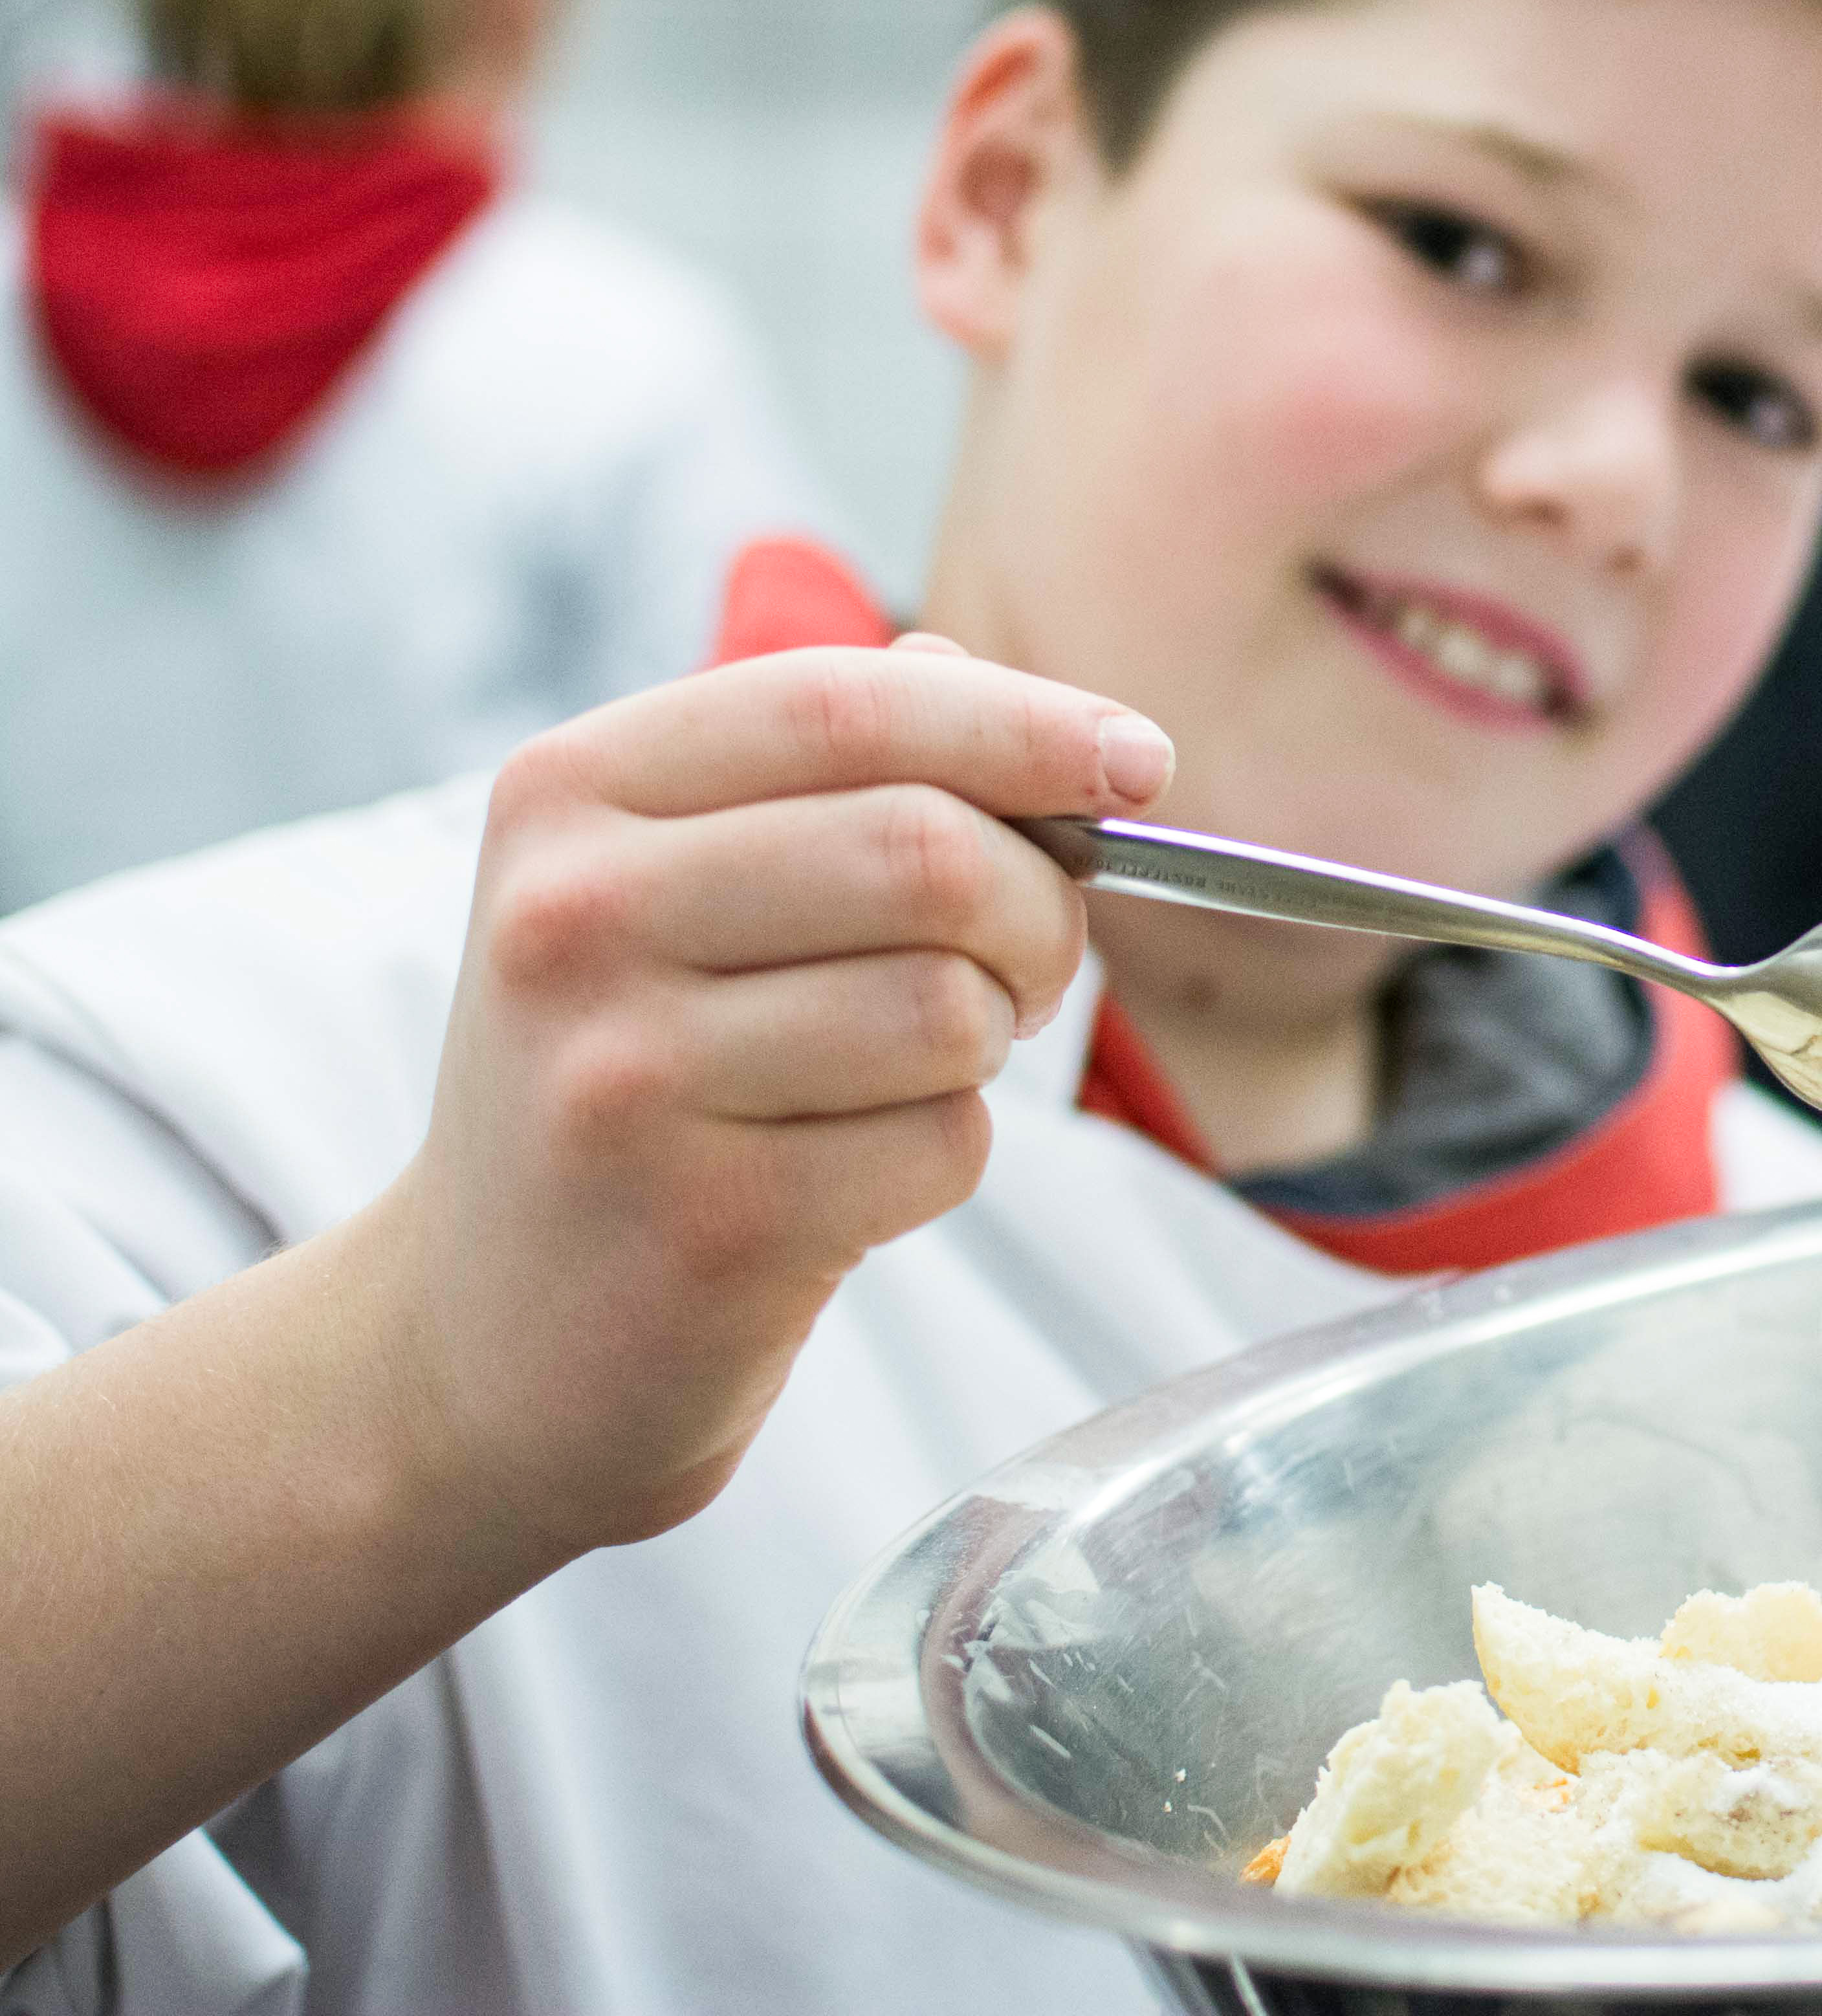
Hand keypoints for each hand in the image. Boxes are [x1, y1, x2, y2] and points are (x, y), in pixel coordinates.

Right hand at [373, 638, 1172, 1554]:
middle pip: (929, 852)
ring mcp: (625, 1076)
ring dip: (992, 1042)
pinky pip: (943, 1146)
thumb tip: (975, 676)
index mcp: (567, 795)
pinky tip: (854, 1173)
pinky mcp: (705, 1222)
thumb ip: (821, 766)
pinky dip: (946, 1155)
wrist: (486, 1340)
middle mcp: (574, 919)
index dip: (1025, 724)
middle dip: (1039, 910)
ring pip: (952, 1005)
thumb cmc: (628, 1078)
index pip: (847, 707)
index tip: (1140, 764)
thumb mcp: (669, 888)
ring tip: (917, 1068)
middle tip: (1030, 963)